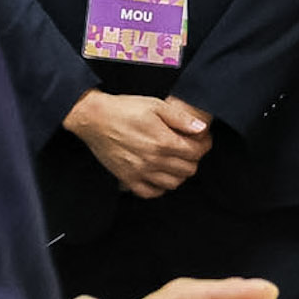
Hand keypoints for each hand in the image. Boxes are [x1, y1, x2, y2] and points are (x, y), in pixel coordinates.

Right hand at [64, 90, 209, 198]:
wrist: (94, 118)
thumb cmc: (125, 109)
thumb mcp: (156, 105)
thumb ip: (181, 118)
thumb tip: (201, 128)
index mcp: (163, 142)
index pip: (196, 152)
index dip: (204, 145)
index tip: (202, 139)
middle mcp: (153, 160)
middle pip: (188, 169)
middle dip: (194, 159)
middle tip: (190, 149)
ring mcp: (139, 172)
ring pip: (173, 183)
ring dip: (180, 174)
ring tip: (177, 161)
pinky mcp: (127, 179)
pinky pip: (150, 193)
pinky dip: (160, 188)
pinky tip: (160, 175)